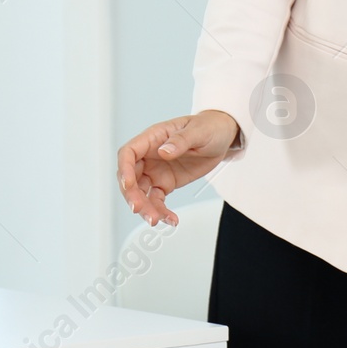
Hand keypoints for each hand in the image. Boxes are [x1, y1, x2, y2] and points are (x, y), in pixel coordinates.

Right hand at [116, 109, 239, 226]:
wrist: (222, 138)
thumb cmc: (208, 127)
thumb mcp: (198, 131)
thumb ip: (180, 140)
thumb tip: (163, 152)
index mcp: (153, 138)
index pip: (128, 153)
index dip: (125, 169)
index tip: (128, 184)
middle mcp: (149, 156)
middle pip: (131, 177)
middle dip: (132, 195)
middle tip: (139, 209)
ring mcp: (156, 171)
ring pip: (141, 193)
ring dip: (145, 208)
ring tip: (155, 220)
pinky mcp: (165, 183)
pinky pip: (157, 200)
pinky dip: (161, 212)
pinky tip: (170, 220)